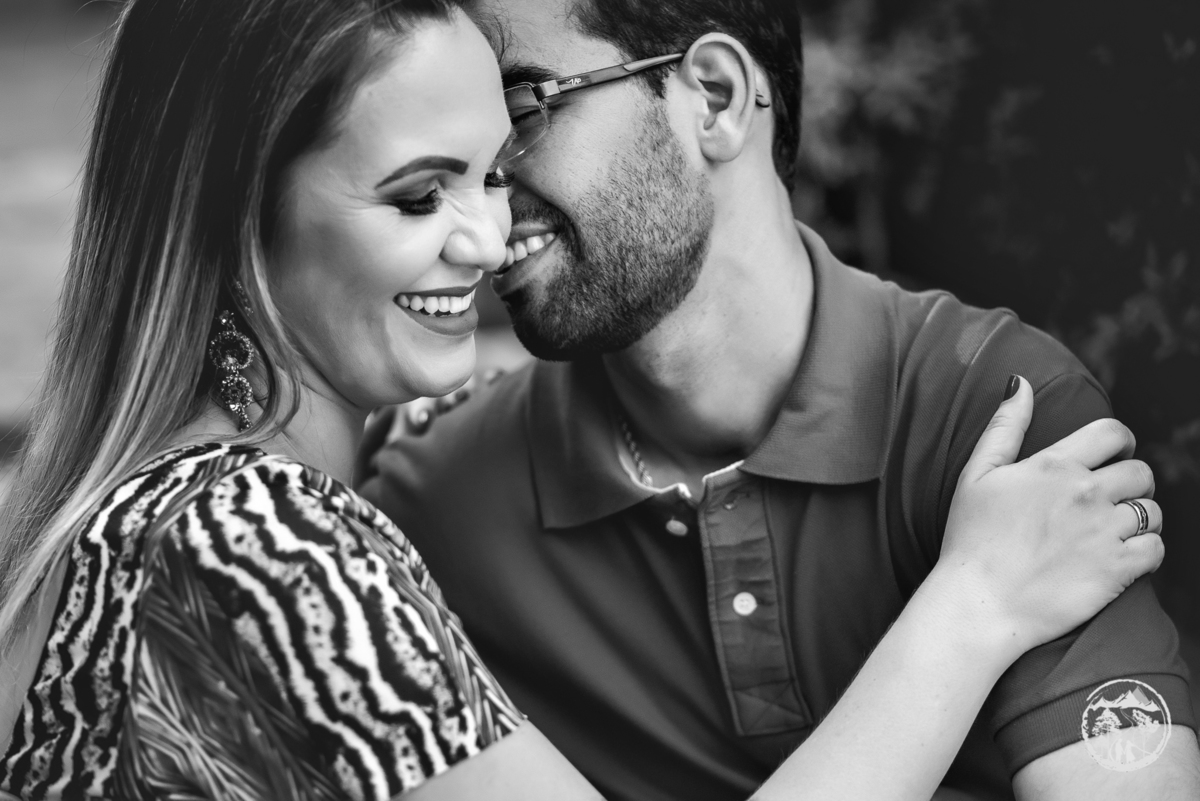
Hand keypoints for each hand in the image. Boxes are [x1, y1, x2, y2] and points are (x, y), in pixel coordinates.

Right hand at [936, 375, 1163, 656]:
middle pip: (1139, 471)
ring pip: (1152, 511)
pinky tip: (1119, 557)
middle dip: (1128, 482)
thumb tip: (1020, 382)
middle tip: (1106, 501)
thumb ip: (1005, 426)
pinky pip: (1156, 548)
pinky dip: (1145, 551)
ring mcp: (1105, 532)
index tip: (1111, 456)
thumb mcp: (977, 474)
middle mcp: (1086, 493)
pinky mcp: (1118, 569)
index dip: (1120, 441)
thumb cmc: (970, 538)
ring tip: (1111, 531)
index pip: (1113, 433)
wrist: (979, 603)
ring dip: (1139, 517)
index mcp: (1054, 465)